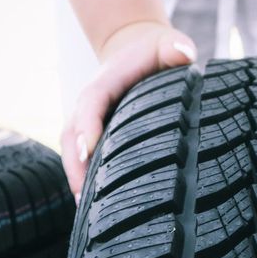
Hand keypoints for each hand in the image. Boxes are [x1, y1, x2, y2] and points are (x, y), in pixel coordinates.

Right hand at [61, 21, 196, 201]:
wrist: (136, 50)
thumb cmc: (156, 51)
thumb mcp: (168, 44)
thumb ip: (175, 48)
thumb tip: (184, 54)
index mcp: (104, 82)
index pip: (91, 104)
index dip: (88, 127)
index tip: (90, 152)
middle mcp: (89, 103)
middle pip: (72, 135)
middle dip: (75, 166)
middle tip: (83, 199)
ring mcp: (88, 121)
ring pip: (73, 152)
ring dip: (76, 179)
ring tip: (85, 213)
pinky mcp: (94, 134)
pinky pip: (82, 158)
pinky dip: (84, 180)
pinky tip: (93, 208)